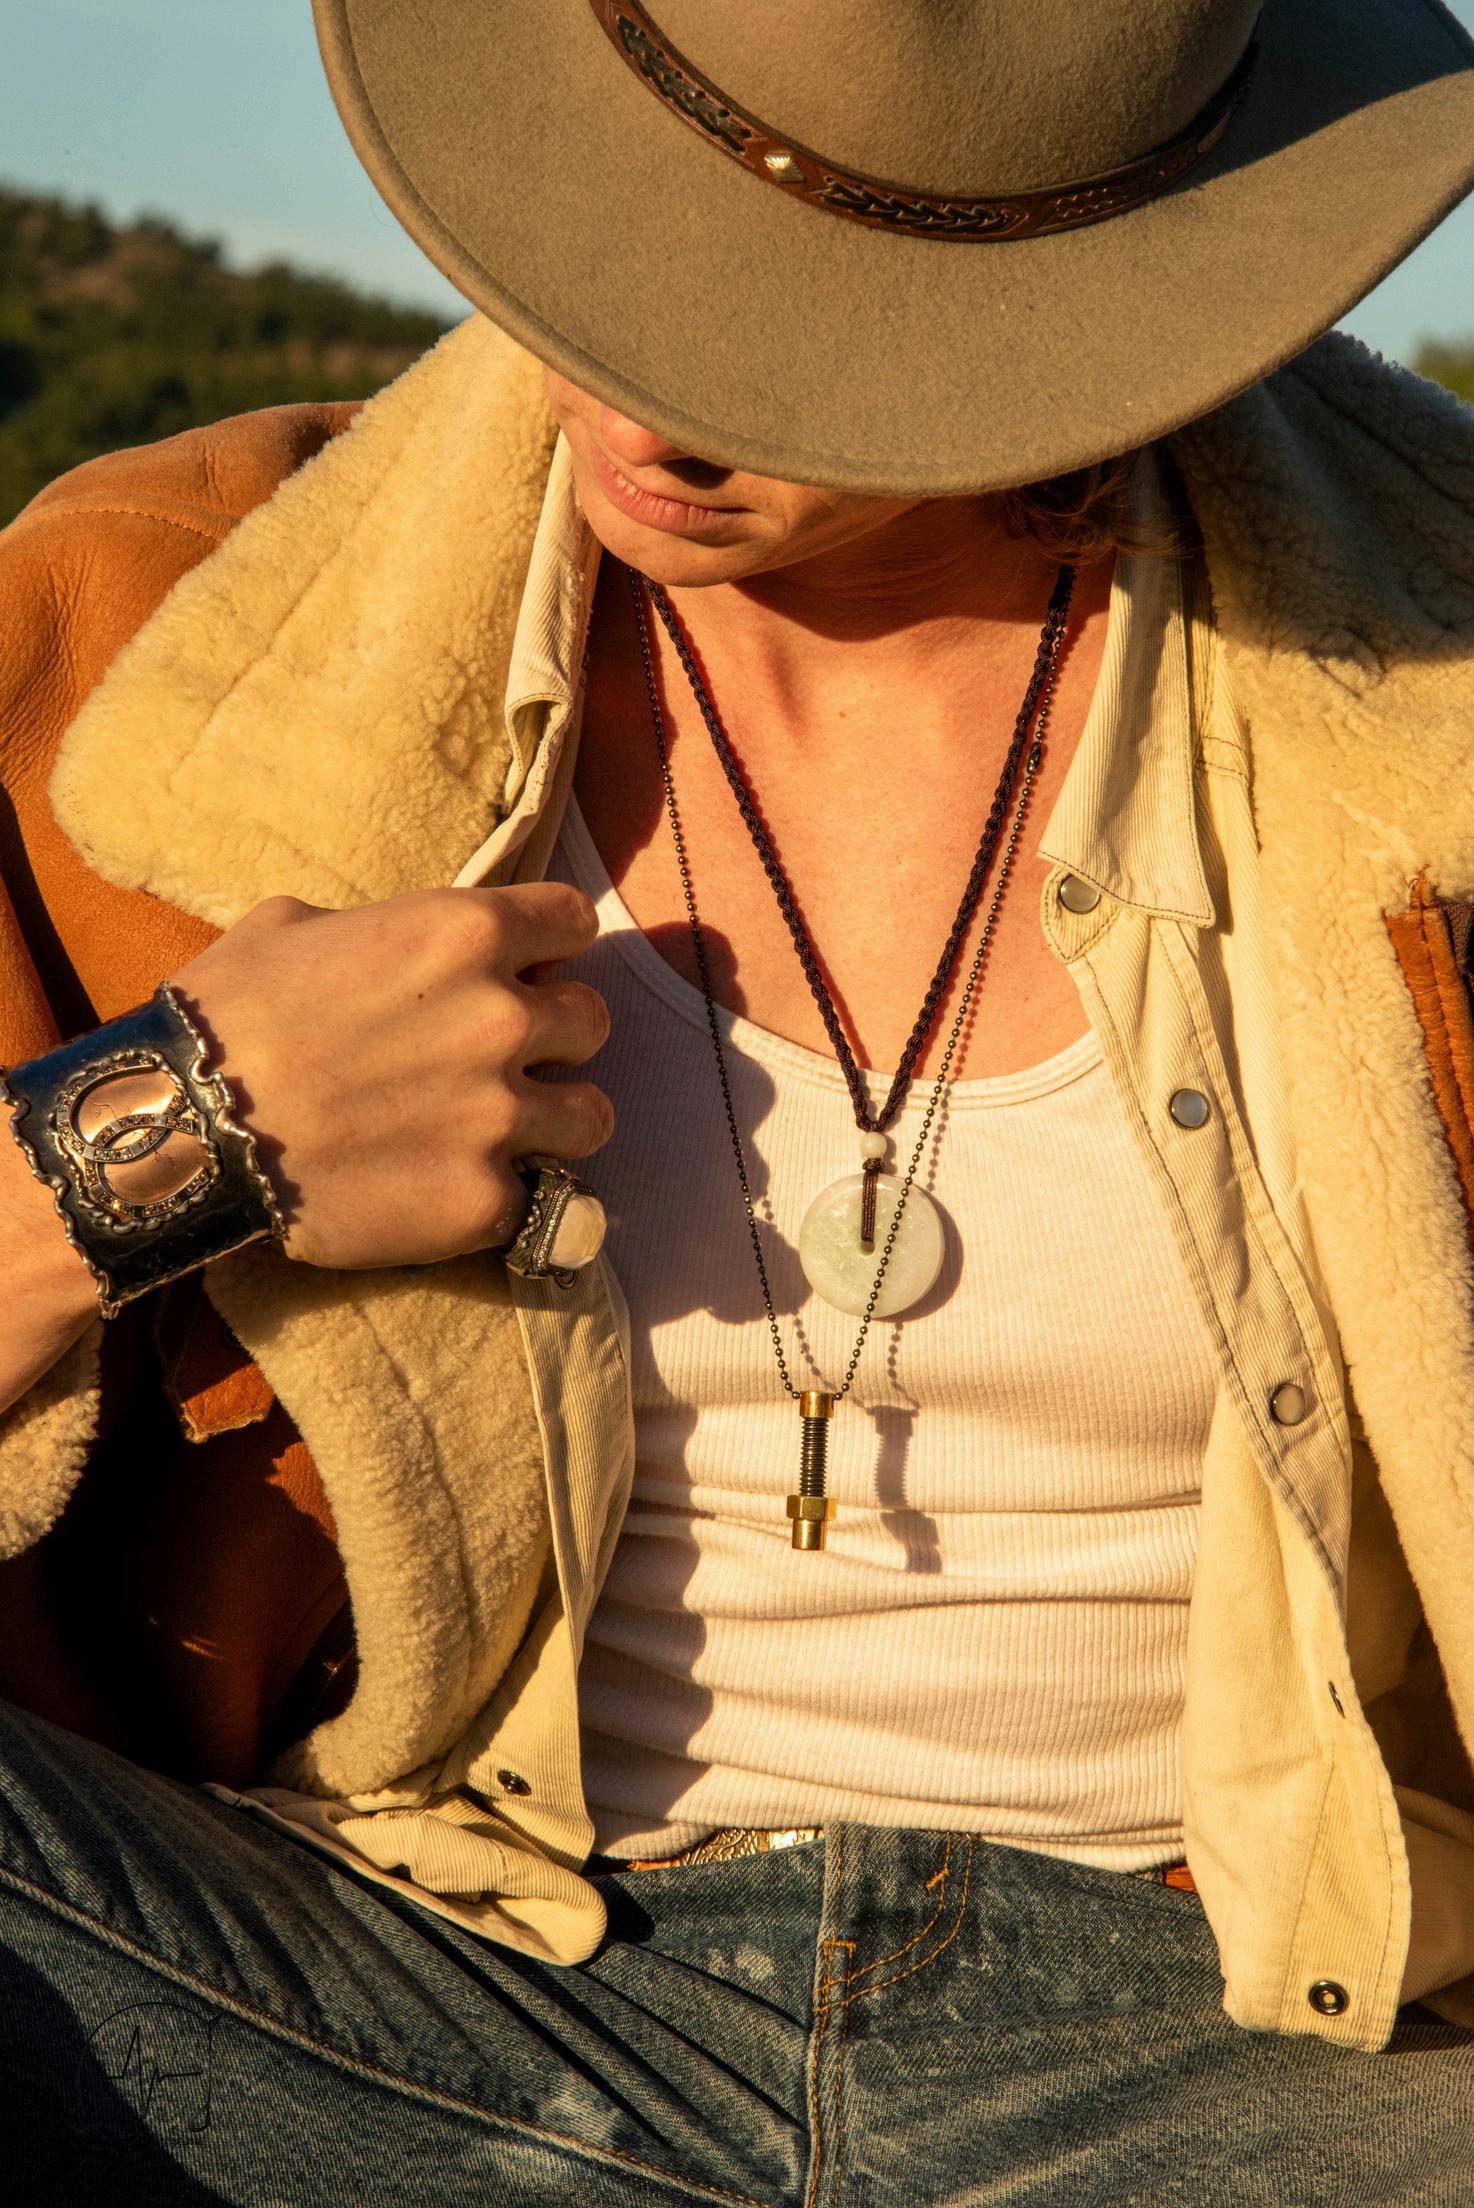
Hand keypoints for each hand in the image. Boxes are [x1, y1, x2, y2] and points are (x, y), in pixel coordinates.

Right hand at [171, 884, 610, 1268]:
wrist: (178, 1132)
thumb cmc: (222, 1017)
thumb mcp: (291, 926)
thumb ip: (380, 927)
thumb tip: (399, 942)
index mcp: (464, 933)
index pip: (571, 921)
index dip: (553, 944)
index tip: (534, 966)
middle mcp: (501, 1018)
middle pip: (591, 1022)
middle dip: (554, 1038)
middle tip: (505, 1060)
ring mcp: (500, 1116)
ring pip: (591, 1116)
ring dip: (555, 1121)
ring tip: (505, 1134)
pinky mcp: (484, 1200)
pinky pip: (541, 1200)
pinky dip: (509, 1198)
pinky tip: (461, 1191)